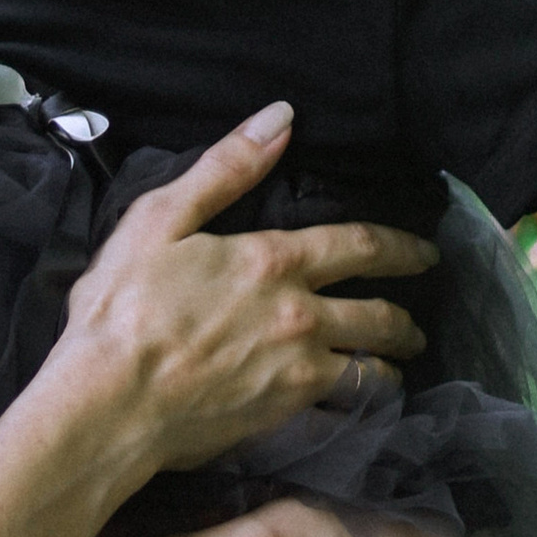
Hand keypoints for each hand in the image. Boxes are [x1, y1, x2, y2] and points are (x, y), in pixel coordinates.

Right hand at [57, 106, 435, 478]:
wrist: (110, 404)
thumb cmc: (122, 310)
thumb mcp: (160, 220)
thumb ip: (226, 168)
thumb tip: (281, 118)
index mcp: (275, 261)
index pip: (360, 246)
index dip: (402, 247)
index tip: (426, 254)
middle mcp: (301, 317)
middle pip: (380, 316)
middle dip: (407, 320)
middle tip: (419, 326)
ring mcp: (298, 373)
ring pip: (370, 370)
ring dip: (390, 366)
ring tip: (395, 367)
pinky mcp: (285, 419)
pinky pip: (343, 413)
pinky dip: (359, 410)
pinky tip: (359, 412)